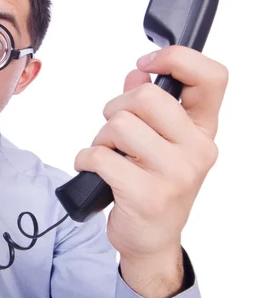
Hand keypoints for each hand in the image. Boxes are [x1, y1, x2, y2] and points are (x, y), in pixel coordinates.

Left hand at [74, 45, 227, 297]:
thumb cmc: (154, 185)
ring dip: (101, 138)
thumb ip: (149, 106)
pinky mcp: (147, 195)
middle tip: (114, 128)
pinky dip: (86, 158)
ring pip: (118, 125)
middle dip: (117, 107)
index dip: (177, 58)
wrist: (151, 239)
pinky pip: (100, 156)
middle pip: (146, 96)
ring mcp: (175, 174)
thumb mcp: (160, 143)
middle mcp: (197, 150)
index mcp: (203, 130)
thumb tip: (136, 72)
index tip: (147, 63)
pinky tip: (93, 169)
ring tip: (109, 154)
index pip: (211, 77)